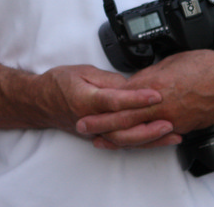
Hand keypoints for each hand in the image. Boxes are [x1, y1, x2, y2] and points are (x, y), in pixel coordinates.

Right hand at [41, 64, 172, 139]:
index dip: (137, 98)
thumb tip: (130, 83)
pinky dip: (143, 142)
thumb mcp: (83, 71)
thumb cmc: (60, 83)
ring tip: (173, 133)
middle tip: (171, 118)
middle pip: (123, 126)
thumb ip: (108, 79)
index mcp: (87, 99)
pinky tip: (159, 140)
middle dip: (149, 124)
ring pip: (126, 139)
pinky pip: (123, 142)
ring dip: (151, 138)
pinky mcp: (100, 136)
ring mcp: (96, 131)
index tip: (156, 94)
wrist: (40, 102)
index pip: (115, 100)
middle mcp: (92, 119)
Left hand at [76, 49, 213, 149]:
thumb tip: (134, 83)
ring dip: (118, 137)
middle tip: (84, 127)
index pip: (123, 98)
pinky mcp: (182, 127)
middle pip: (125, 119)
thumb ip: (149, 76)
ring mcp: (172, 120)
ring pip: (140, 132)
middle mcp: (162, 107)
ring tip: (102, 139)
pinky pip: (157, 135)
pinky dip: (142, 138)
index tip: (87, 107)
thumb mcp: (171, 62)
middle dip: (102, 124)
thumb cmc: (205, 66)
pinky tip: (134, 139)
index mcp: (156, 87)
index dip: (103, 104)